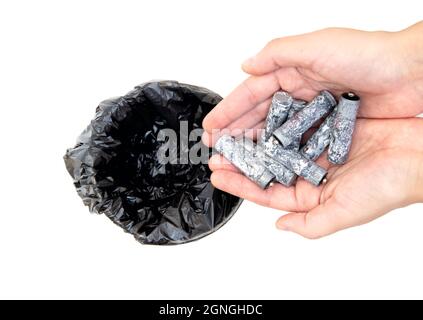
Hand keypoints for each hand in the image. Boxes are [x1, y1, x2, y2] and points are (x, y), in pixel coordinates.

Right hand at [202, 23, 422, 146]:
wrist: (412, 74)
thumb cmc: (368, 55)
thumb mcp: (318, 46)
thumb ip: (278, 54)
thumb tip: (245, 64)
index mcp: (292, 73)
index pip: (251, 93)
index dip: (228, 110)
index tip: (210, 126)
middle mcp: (300, 95)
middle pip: (259, 117)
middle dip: (235, 132)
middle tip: (216, 149)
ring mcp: (314, 116)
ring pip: (276, 134)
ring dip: (254, 147)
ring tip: (235, 161)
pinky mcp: (329, 132)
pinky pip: (298, 146)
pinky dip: (282, 155)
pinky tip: (269, 165)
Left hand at [208, 118, 422, 237]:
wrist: (419, 154)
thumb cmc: (388, 186)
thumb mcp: (344, 212)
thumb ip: (310, 224)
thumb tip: (280, 227)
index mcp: (311, 194)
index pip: (266, 191)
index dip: (239, 183)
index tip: (218, 174)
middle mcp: (310, 171)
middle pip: (266, 165)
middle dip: (239, 159)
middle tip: (215, 151)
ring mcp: (316, 148)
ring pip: (276, 142)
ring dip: (253, 137)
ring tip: (230, 132)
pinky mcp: (325, 126)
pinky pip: (294, 122)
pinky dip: (277, 119)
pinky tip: (260, 113)